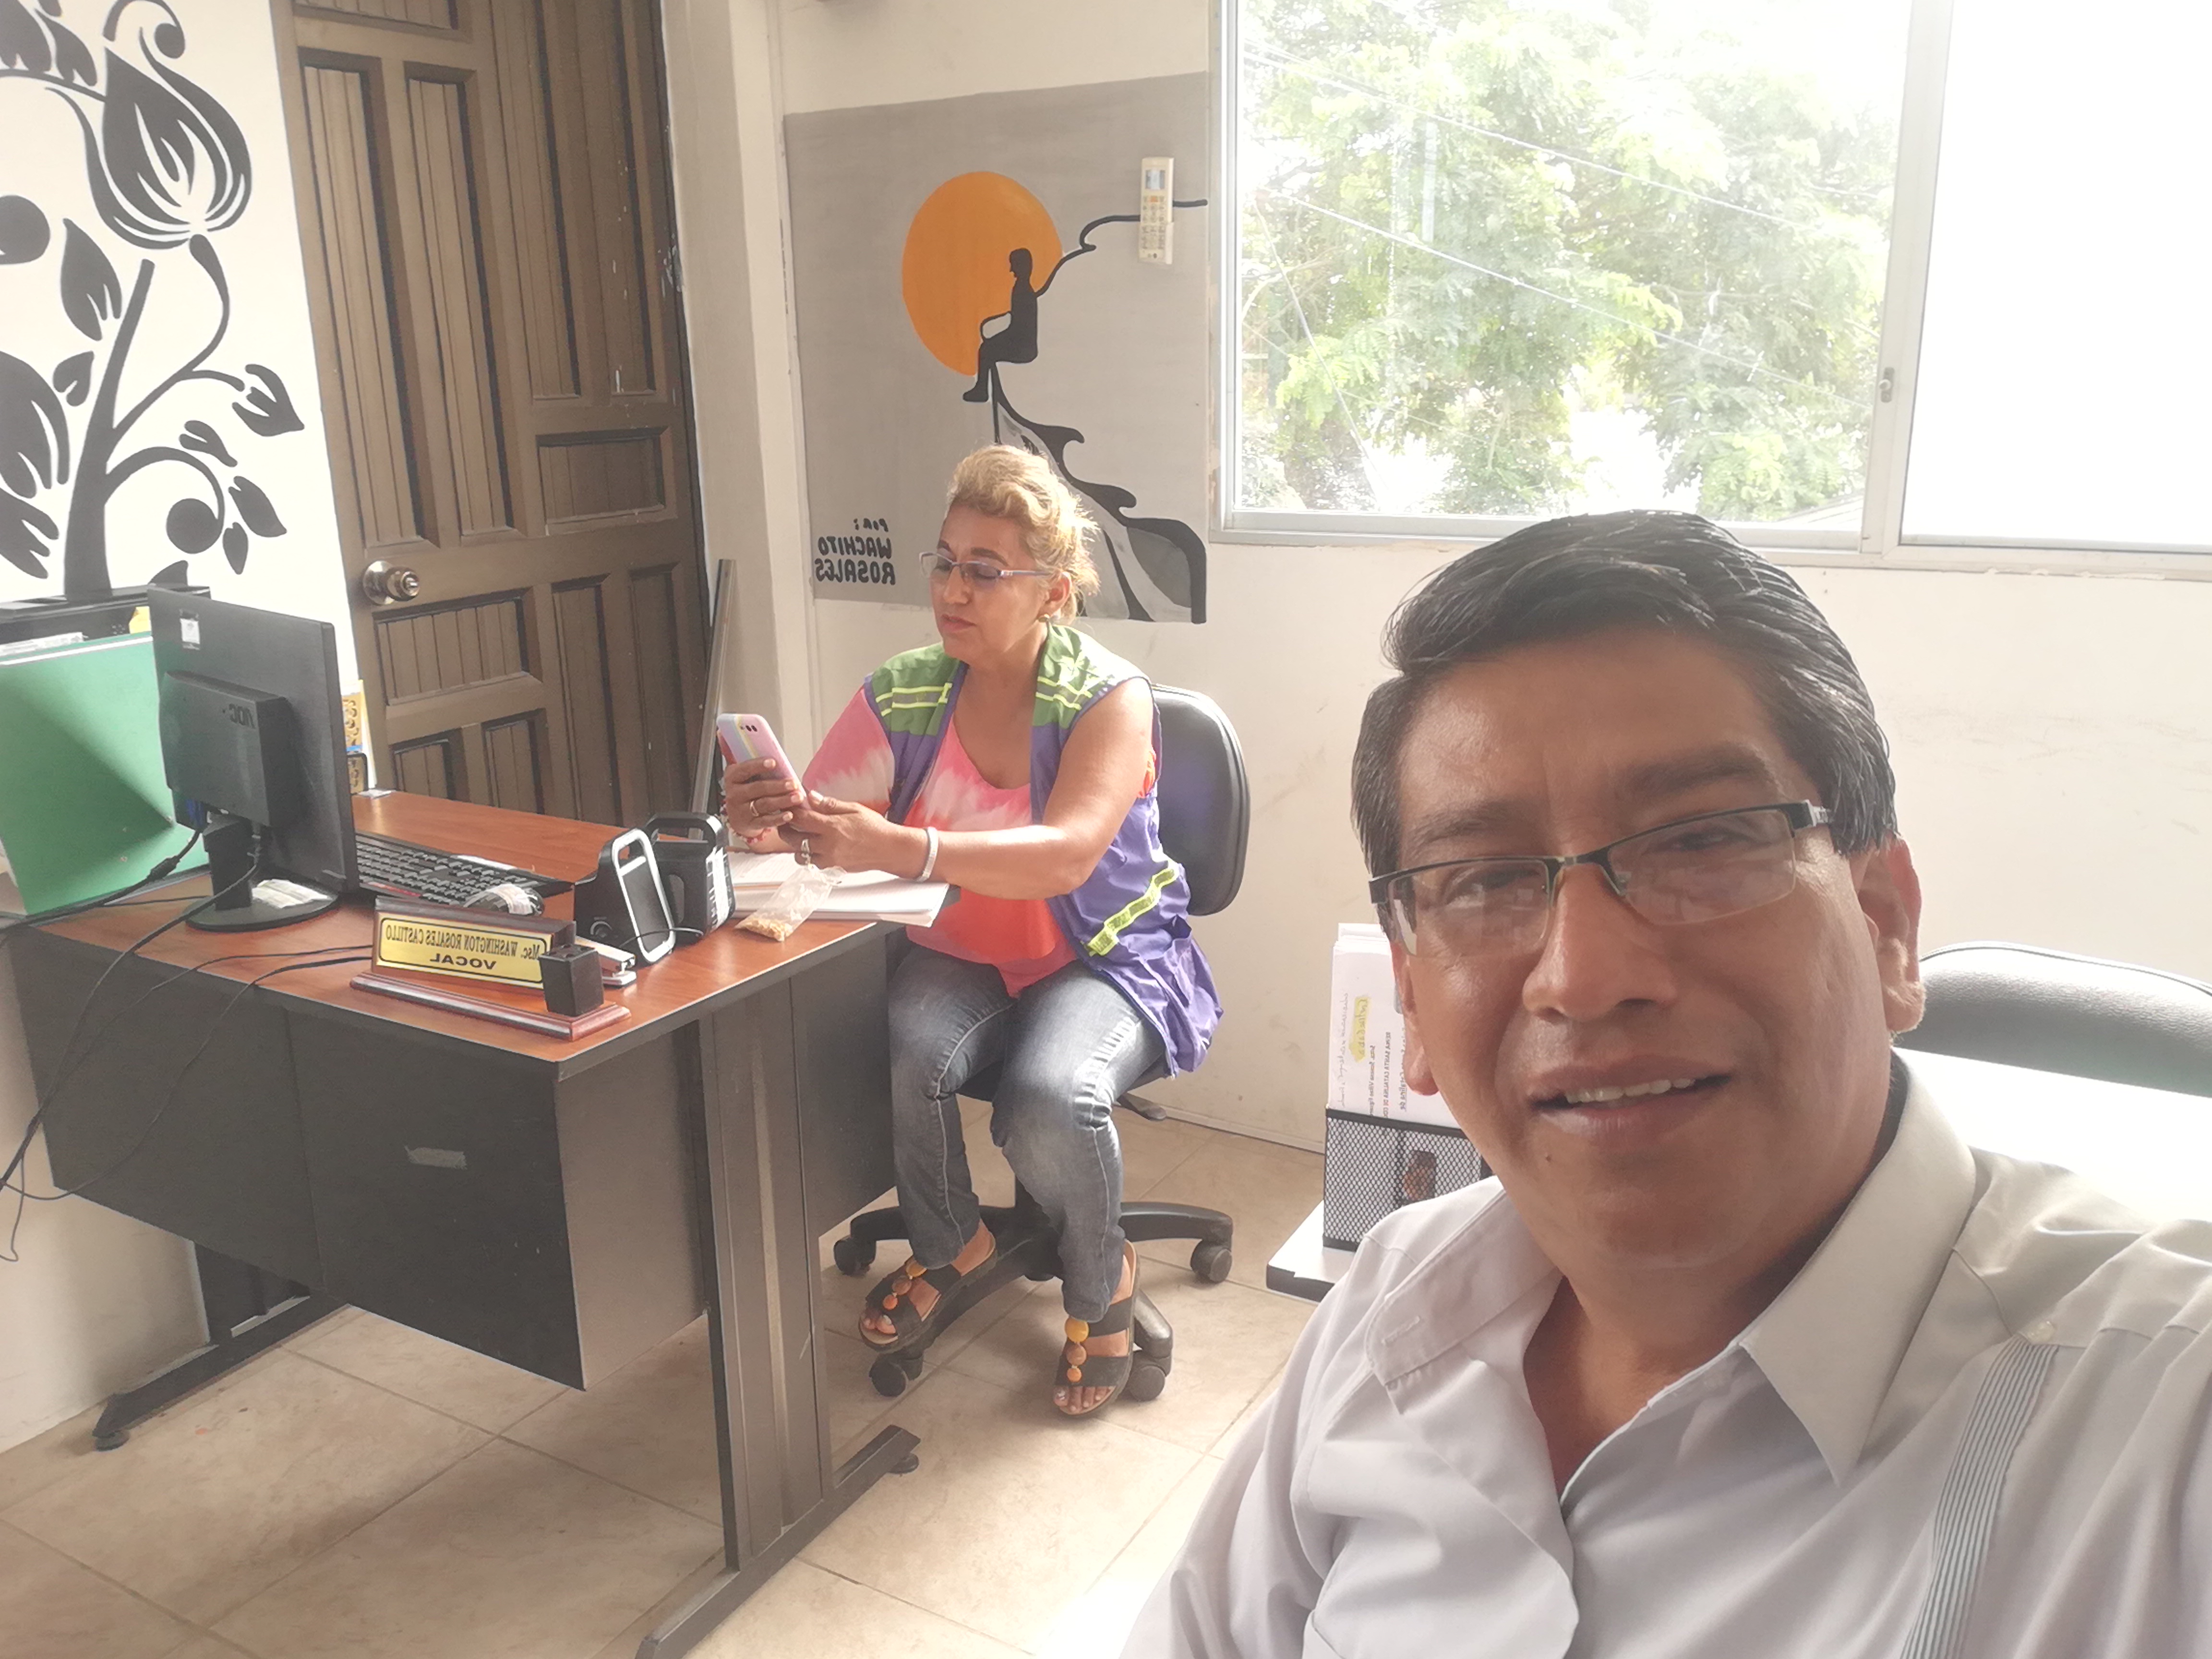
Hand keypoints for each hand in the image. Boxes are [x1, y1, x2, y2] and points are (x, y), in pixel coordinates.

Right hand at [722, 757, 803, 842]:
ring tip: (797, 798)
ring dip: (782, 801)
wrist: (738, 817)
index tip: (774, 762)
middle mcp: (735, 794)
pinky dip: (778, 818)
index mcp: (733, 777)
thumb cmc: (747, 791)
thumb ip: (757, 768)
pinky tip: (789, 815)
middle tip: (793, 784)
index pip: (745, 769)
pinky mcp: (750, 823)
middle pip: (758, 788)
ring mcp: (741, 810)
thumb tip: (777, 757)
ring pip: (764, 804)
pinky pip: (766, 821)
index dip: (758, 765)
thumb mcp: (746, 778)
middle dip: (777, 786)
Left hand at [785, 791, 920, 875]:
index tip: (788, 807)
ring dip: (796, 846)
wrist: (889, 849)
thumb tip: (811, 796)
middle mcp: (827, 844)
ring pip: (799, 855)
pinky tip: (815, 848)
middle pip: (793, 839)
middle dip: (785, 829)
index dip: (790, 812)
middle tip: (786, 822)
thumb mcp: (854, 808)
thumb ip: (830, 804)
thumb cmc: (875, 828)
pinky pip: (812, 864)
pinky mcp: (832, 868)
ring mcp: (829, 859)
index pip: (800, 818)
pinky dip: (809, 856)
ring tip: (801, 837)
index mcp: (832, 826)